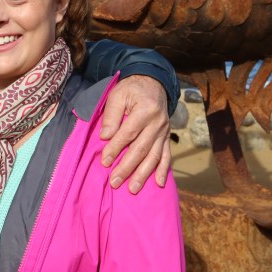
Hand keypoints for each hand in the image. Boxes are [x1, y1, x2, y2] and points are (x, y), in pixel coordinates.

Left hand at [99, 75, 170, 192]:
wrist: (153, 82)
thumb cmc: (132, 89)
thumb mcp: (118, 94)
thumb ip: (112, 115)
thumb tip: (106, 137)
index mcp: (145, 110)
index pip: (128, 133)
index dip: (116, 148)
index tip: (105, 162)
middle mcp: (158, 122)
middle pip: (141, 149)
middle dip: (127, 167)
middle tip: (115, 182)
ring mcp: (164, 131)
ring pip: (154, 156)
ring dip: (144, 174)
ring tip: (133, 188)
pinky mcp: (167, 136)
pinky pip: (167, 155)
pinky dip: (163, 170)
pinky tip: (159, 183)